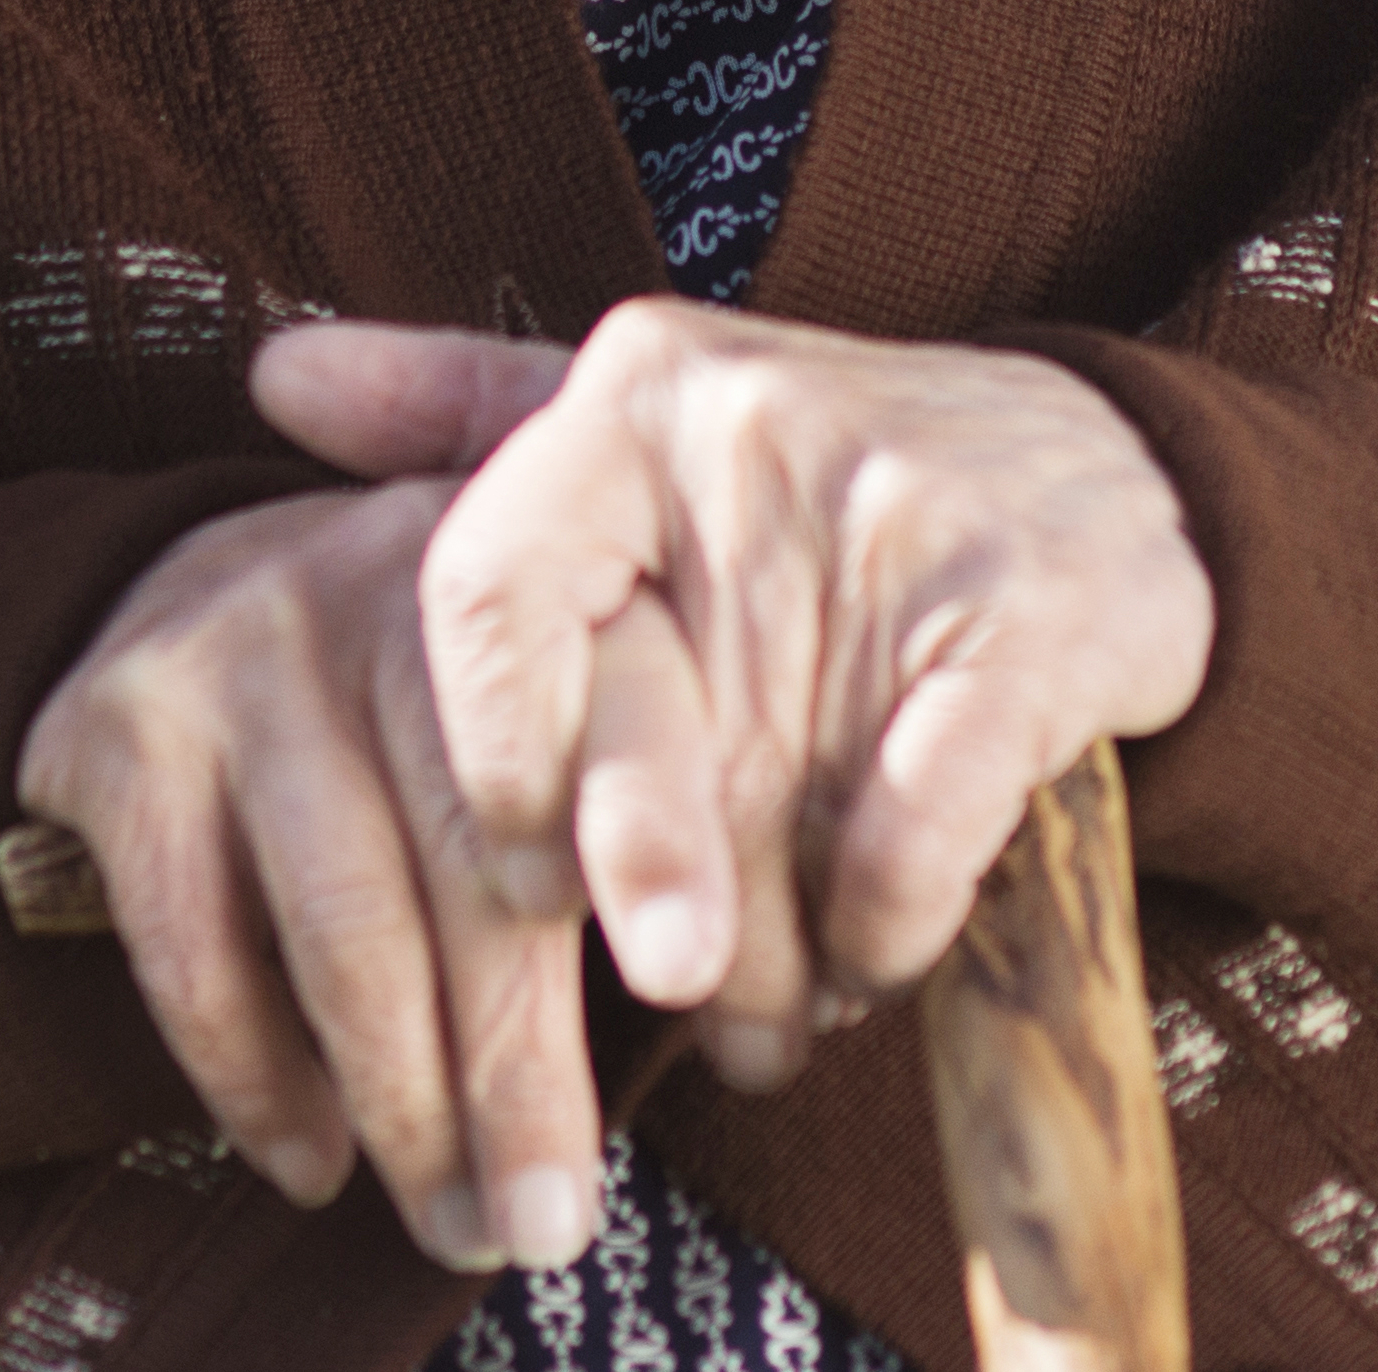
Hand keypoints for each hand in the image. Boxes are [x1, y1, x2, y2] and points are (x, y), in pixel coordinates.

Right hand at [15, 481, 615, 1274]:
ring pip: (343, 923)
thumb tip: (774, 1028)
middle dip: (521, 1068)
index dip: (660, 842)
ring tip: (458, 1228)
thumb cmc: (433, 706)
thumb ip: (656, 807)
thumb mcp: (557, 696)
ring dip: (407, 1107)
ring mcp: (246, 644)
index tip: (689, 986)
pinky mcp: (126, 727)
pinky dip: (259, 1080)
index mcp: (541, 569)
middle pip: (478, 856)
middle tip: (554, 1225)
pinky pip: (196, 947)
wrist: (188, 588)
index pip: (627, 703)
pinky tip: (313, 1159)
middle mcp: (391, 579)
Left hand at [255, 304, 1211, 1080]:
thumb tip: (271, 377)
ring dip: (770, 960)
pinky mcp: (1026, 621)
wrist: (1106, 477)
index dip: (486, 757)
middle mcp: (750, 428)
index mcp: (634, 392)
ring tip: (773, 999)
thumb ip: (456, 412)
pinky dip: (881, 933)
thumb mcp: (641, 425)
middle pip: (632, 750)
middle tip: (663, 982)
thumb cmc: (818, 483)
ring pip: (766, 823)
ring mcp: (896, 518)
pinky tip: (875, 954)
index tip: (515, 868)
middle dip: (647, 910)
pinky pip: (905, 840)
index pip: (484, 577)